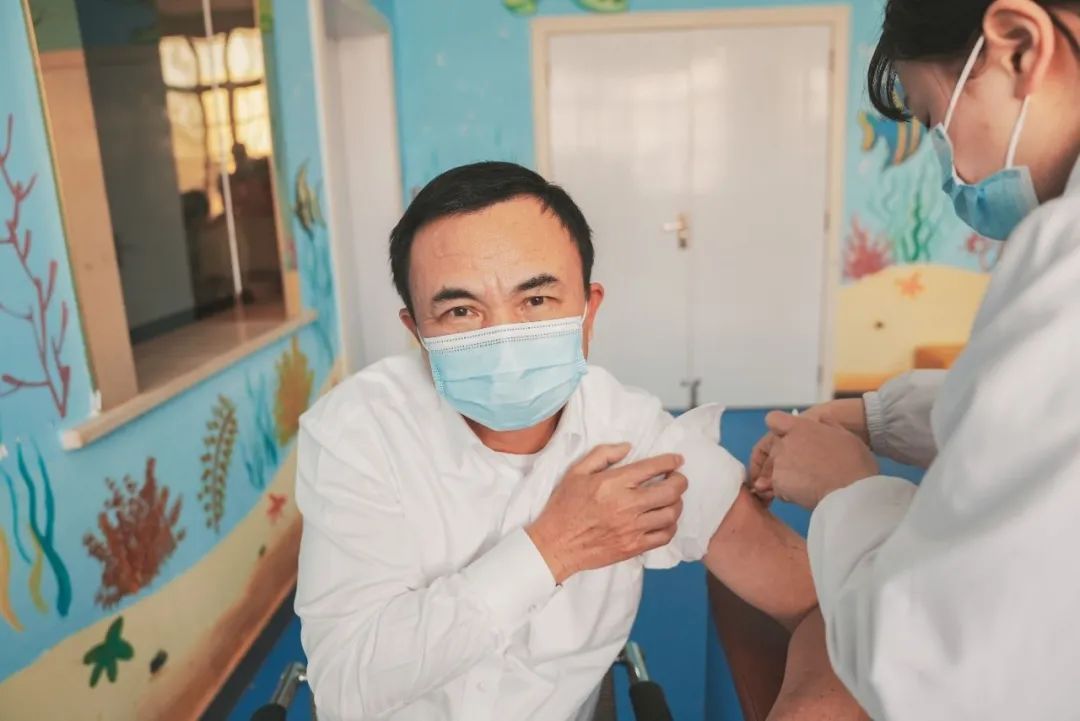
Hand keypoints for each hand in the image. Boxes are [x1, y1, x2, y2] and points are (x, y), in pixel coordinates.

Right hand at [527, 444, 686, 583]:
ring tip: (672, 499)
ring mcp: (632, 528)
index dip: (670, 461)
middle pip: (670, 491)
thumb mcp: (576, 472)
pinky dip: (671, 526)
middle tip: (679, 478)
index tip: (677, 460)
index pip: (652, 468)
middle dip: (680, 481)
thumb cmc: (564, 506)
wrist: (556, 544)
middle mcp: (627, 505)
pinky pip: (664, 536)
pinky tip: (665, 520)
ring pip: (671, 514)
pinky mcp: (634, 547)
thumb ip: (603, 454)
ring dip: (677, 503)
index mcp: (613, 483)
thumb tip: (628, 447)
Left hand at [756, 412, 878, 509]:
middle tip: (808, 467)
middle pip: (777, 447)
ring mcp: (780, 463)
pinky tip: (807, 493)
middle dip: (788, 457)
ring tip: (812, 483)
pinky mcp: (778, 483)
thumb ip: (827, 426)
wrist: (850, 492)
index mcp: (801, 427)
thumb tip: (821, 422)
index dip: (779, 428)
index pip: (774, 419)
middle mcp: (786, 442)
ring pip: (778, 468)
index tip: (788, 436)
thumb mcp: (845, 436)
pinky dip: (788, 491)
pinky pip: (778, 487)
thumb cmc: (853, 464)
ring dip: (789, 475)